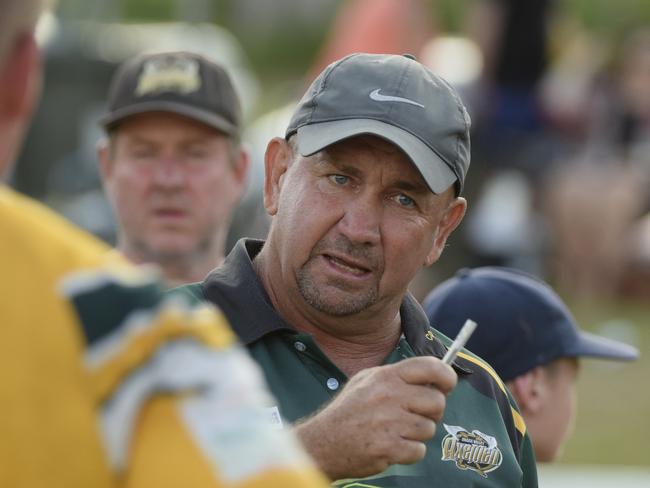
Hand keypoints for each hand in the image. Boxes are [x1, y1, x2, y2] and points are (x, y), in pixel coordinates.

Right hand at [294, 356, 456, 480]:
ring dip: (417, 434)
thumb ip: (397, 377)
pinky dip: (409, 452)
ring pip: (429, 428)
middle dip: (432, 411)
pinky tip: (392, 446)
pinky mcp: (389, 448)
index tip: (448, 385)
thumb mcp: (366, 380)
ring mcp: (389, 423)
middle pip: (436, 401)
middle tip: (416, 415)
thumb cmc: (349, 411)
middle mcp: (389, 396)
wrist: (323, 442)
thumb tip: (433, 379)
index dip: (447, 375)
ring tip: (397, 432)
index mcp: (385, 377)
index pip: (429, 366)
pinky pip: (419, 450)